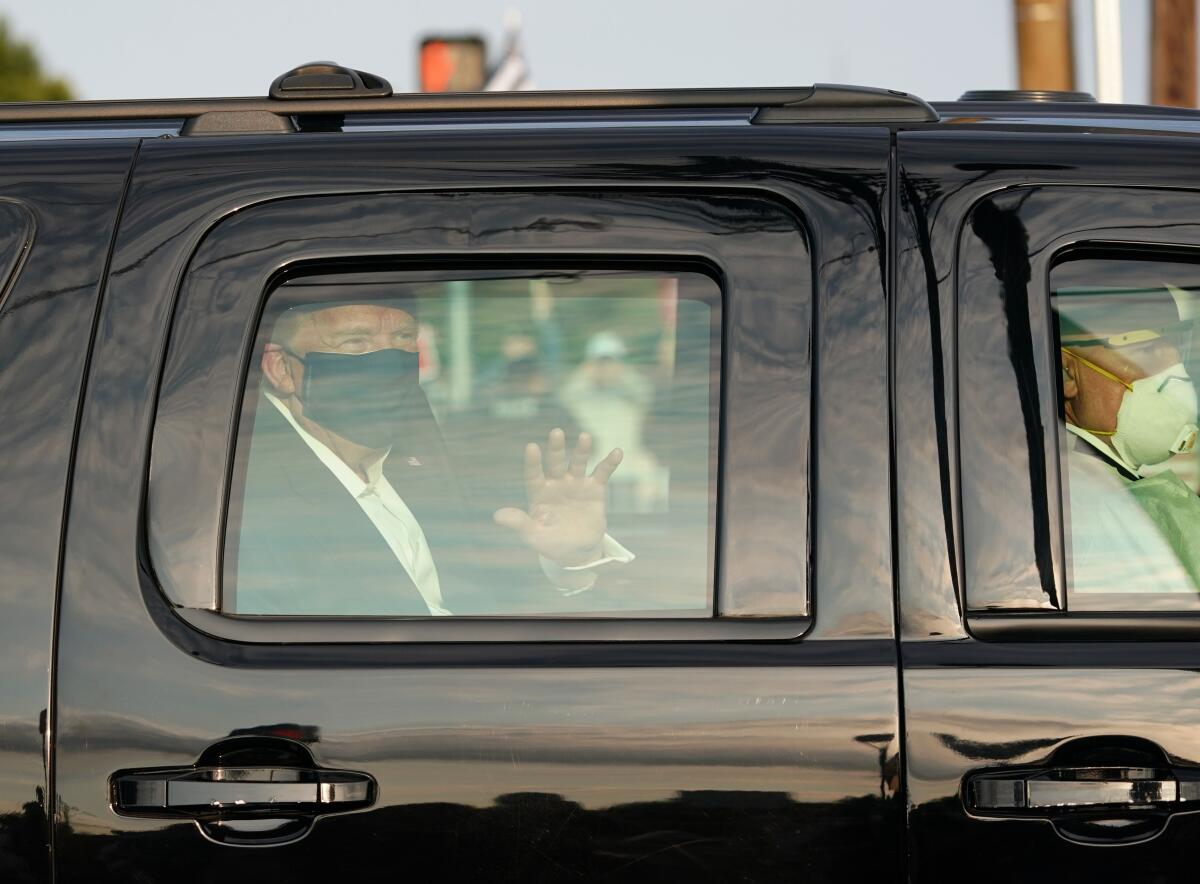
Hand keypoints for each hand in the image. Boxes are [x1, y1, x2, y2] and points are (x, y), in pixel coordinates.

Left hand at [493, 428, 622, 565]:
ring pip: (578, 463)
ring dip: (582, 450)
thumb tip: (497, 516)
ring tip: (585, 437)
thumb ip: (519, 523)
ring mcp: (576, 484)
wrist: (576, 551)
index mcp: (539, 492)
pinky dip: (610, 462)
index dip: (533, 462)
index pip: (533, 474)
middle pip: (555, 462)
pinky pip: (602, 473)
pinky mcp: (594, 489)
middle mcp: (556, 483)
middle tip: (556, 433)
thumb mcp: (533, 535)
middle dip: (556, 449)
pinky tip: (617, 452)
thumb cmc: (550, 542)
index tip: (531, 447)